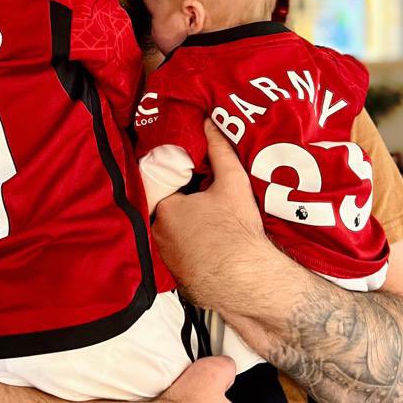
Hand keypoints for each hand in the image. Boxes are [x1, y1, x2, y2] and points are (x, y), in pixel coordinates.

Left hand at [152, 120, 267, 308]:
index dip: (180, 180)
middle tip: (203, 201)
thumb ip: (219, 149)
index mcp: (164, 207)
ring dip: (184, 228)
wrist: (245, 279)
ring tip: (208, 222)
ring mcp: (165, 257)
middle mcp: (157, 233)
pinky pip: (180, 255)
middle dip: (182, 204)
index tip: (193, 177)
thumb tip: (209, 122)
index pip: (165, 184)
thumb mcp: (231, 182)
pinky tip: (208, 246)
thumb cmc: (236, 230)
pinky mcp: (177, 276)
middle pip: (167, 209)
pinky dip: (189, 249)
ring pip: (171, 233)